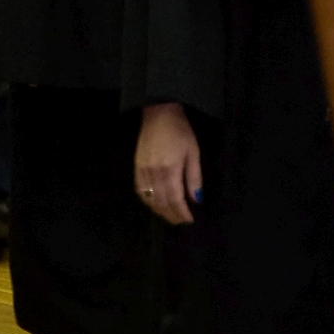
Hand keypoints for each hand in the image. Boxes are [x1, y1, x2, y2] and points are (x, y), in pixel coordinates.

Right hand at [135, 103, 201, 224]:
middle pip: (162, 202)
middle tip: (181, 221)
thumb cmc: (180, 131)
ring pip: (150, 199)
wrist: (159, 113)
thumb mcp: (193, 152)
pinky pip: (140, 190)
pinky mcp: (136, 167)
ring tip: (170, 215)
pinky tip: (155, 203)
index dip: (182, 212)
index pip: (175, 199)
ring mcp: (143, 170)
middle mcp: (154, 173)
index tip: (189, 220)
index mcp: (170, 169)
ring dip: (160, 211)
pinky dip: (148, 201)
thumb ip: (194, 177)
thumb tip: (197, 199)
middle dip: (172, 215)